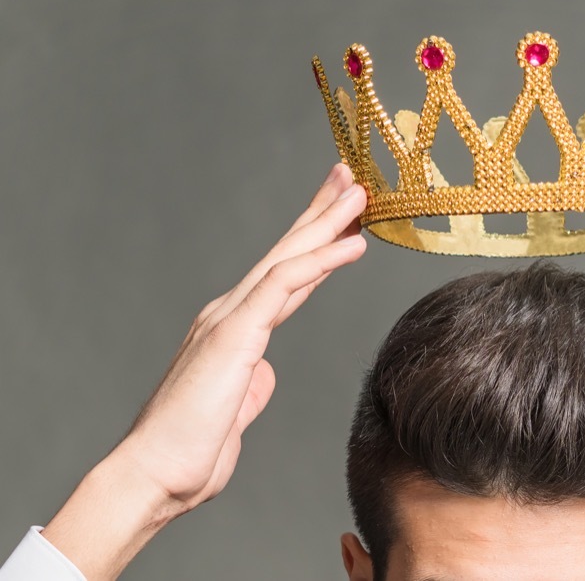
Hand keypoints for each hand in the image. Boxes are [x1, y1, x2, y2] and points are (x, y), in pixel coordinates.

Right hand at [42, 163, 366, 579]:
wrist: (155, 476)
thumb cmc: (191, 449)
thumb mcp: (235, 409)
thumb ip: (250, 384)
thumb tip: (264, 373)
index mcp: (235, 328)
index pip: (285, 273)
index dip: (315, 241)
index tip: (344, 215)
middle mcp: (231, 313)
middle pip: (287, 251)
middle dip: (321, 212)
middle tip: (351, 177)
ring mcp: (230, 319)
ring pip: (287, 257)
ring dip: (327, 222)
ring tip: (359, 192)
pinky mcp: (233, 334)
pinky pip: (284, 285)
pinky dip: (321, 260)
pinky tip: (353, 243)